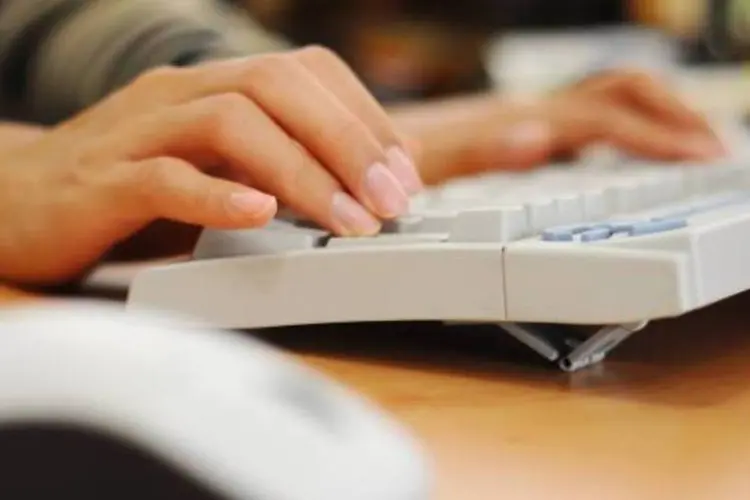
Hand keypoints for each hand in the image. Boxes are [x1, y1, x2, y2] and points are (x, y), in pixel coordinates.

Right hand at [0, 47, 422, 285]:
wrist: (17, 200)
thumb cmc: (128, 188)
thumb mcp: (217, 170)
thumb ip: (278, 169)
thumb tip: (363, 185)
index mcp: (214, 87)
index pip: (305, 72)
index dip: (365, 118)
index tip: (406, 173)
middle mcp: (181, 95)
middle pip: (278, 86)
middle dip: (349, 142)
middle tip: (393, 200)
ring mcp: (139, 133)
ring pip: (231, 124)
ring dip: (302, 172)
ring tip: (348, 221)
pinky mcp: (103, 182)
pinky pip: (164, 176)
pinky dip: (217, 194)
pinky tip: (258, 214)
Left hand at [392, 69, 725, 183]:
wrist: (348, 150)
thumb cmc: (381, 161)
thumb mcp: (426, 163)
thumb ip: (479, 151)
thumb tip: (541, 136)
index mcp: (514, 121)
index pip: (604, 115)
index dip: (658, 134)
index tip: (701, 157)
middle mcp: (523, 114)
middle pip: (616, 93)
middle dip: (670, 117)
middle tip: (711, 151)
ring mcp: (519, 121)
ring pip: (601, 99)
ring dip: (652, 117)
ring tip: (688, 149)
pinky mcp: (511, 132)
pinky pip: (578, 121)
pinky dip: (618, 129)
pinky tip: (627, 154)